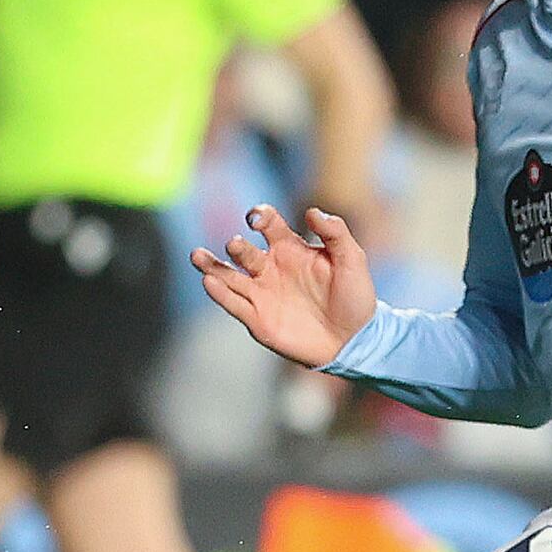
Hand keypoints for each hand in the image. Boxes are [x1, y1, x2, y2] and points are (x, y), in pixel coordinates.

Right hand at [191, 202, 377, 367]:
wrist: (355, 340)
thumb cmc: (355, 298)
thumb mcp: (352, 259)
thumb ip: (335, 232)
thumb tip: (312, 211)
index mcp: (290, 248)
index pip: (267, 224)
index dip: (260, 216)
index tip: (257, 218)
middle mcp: (271, 268)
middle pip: (243, 251)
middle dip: (237, 246)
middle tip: (235, 244)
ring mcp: (262, 294)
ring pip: (228, 275)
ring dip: (211, 265)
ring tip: (196, 255)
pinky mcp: (257, 319)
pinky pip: (233, 303)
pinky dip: (219, 293)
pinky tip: (208, 281)